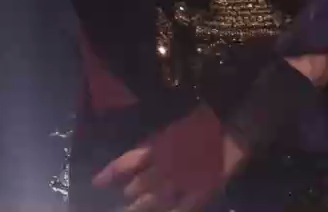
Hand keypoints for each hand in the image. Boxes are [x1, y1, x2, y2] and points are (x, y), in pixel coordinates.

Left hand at [95, 105, 245, 211]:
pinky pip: (181, 208)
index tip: (96, 183)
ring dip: (141, 207)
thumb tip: (134, 160)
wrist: (230, 127)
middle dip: (128, 196)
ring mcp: (183, 181)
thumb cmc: (199, 124)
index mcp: (156, 148)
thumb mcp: (169, 130)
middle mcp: (165, 166)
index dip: (110, 174)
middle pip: (139, 186)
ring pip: (155, 200)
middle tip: (118, 205)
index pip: (126, 164)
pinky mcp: (200, 192)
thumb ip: (150, 145)